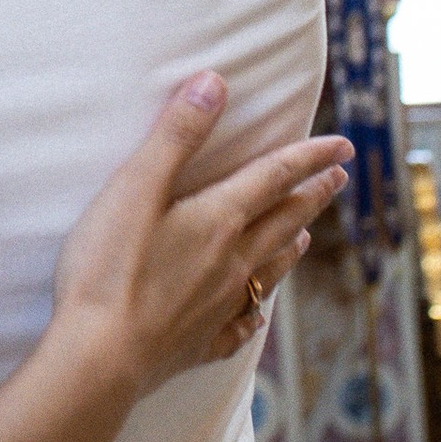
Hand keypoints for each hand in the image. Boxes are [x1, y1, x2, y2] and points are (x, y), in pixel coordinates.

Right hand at [47, 76, 352, 412]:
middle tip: (337, 179)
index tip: (341, 144)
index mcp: (218, 220)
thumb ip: (175, 135)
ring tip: (306, 237)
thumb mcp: (135, 188)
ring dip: (291, 247)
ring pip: (269, 270)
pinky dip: (253, 314)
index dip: (309, 156)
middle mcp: (231, 262)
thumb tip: (214, 82)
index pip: (274, 177)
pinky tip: (255, 317)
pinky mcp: (199, 343)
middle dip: (312, 196)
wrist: (99, 358)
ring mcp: (218, 307)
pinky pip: (239, 325)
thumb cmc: (109, 268)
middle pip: (283, 222)